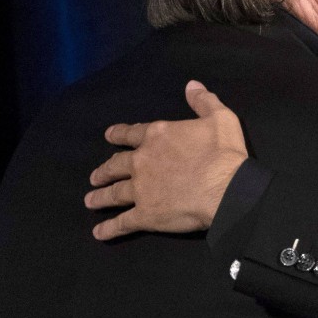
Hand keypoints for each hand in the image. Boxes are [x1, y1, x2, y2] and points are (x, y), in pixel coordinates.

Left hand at [85, 80, 247, 239]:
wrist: (226, 189)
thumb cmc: (224, 153)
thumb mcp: (220, 118)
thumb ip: (203, 101)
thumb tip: (191, 85)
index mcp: (158, 136)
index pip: (132, 133)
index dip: (119, 134)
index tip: (109, 136)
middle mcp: (143, 161)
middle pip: (117, 165)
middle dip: (105, 170)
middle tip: (95, 176)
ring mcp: (141, 189)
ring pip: (114, 193)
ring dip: (100, 196)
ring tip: (90, 200)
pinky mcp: (145, 214)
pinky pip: (123, 222)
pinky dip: (109, 228)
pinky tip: (99, 232)